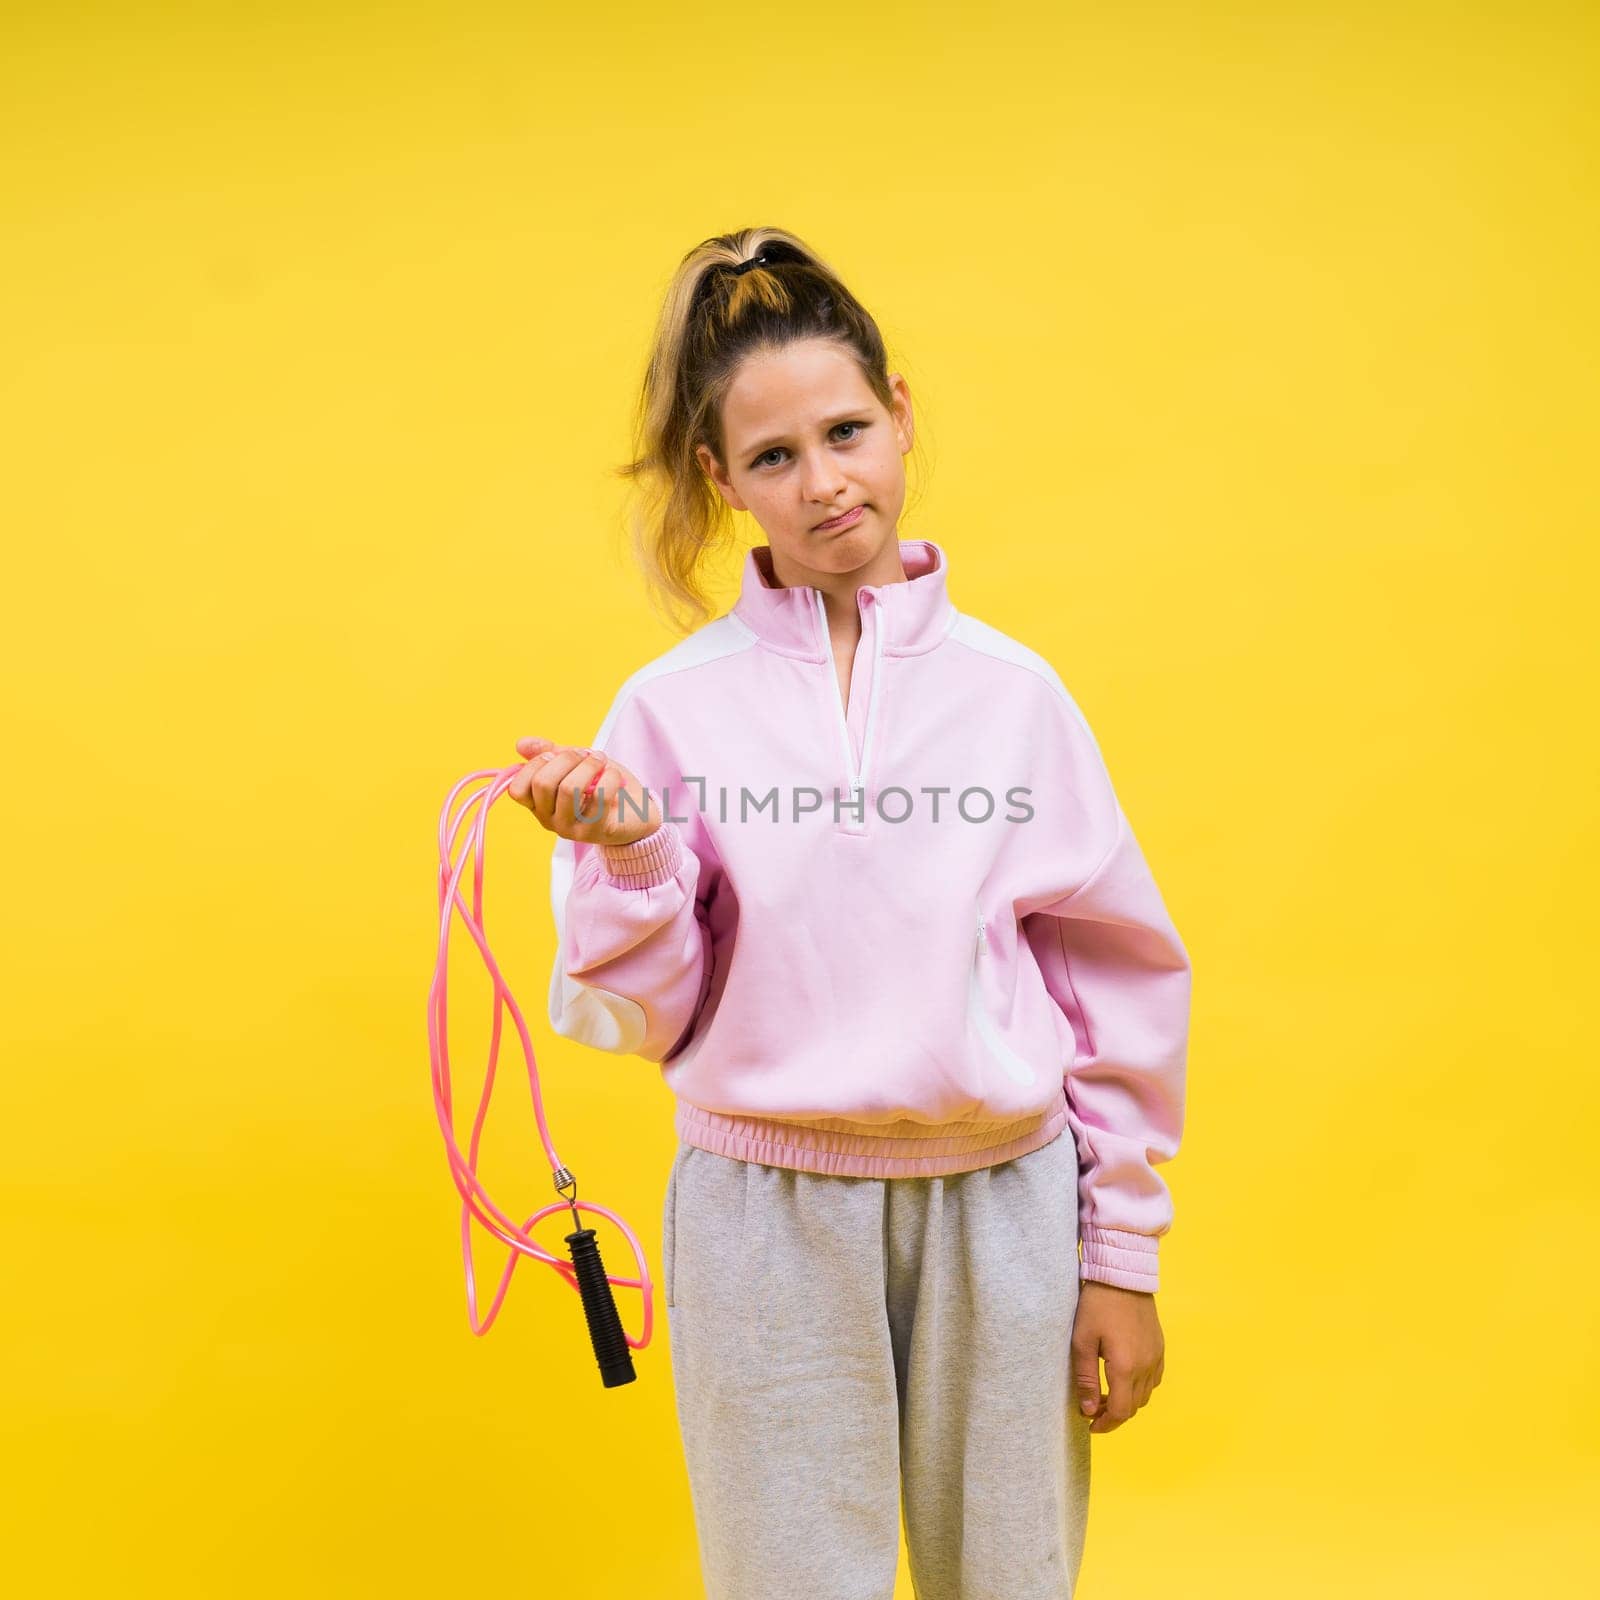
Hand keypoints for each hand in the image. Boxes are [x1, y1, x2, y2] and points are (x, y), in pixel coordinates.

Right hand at [507, 736, 661, 847]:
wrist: (636, 810)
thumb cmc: (601, 784)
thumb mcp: (574, 763)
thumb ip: (548, 752)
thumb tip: (521, 744)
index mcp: (538, 805)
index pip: (518, 789)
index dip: (536, 764)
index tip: (556, 753)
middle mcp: (548, 820)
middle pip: (543, 783)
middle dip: (567, 758)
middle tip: (586, 755)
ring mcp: (570, 829)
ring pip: (569, 789)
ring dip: (589, 765)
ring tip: (601, 761)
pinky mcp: (595, 831)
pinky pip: (599, 796)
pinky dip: (609, 777)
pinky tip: (614, 776)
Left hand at [1071, 1281, 1164, 1433]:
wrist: (1122, 1275)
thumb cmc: (1097, 1305)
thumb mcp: (1082, 1340)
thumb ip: (1086, 1378)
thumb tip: (1088, 1410)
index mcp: (1126, 1368)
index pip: (1121, 1411)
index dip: (1106, 1424)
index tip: (1090, 1425)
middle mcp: (1146, 1366)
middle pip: (1134, 1406)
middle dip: (1114, 1414)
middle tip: (1094, 1410)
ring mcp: (1156, 1356)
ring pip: (1146, 1394)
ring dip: (1128, 1401)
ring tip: (1106, 1395)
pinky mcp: (1160, 1346)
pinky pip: (1154, 1378)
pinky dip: (1140, 1386)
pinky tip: (1124, 1377)